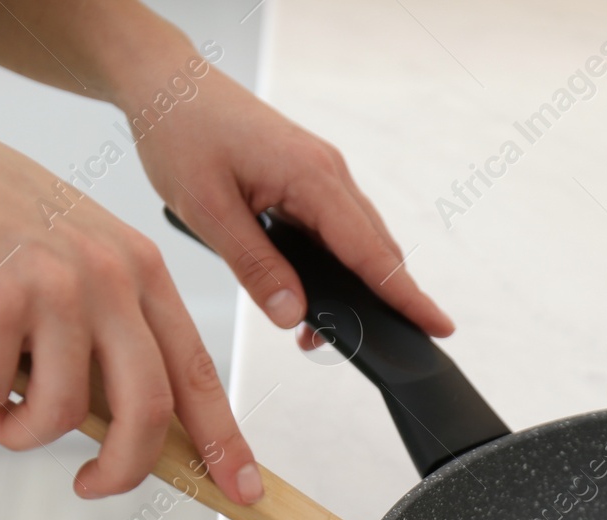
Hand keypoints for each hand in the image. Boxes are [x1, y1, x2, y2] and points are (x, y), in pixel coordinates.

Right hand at [0, 95, 261, 503]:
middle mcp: (111, 276)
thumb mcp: (72, 264)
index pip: (197, 370)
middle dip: (124, 468)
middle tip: (92, 486)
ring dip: (18, 430)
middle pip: (146, 408)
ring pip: (61, 413)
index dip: (221, 438)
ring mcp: (57, 285)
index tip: (243, 490)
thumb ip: (106, 332)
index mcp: (142, 270)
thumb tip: (129, 430)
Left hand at [112, 52, 453, 347]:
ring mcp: (320, 171)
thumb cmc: (179, 132)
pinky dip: (333, 262)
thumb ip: (254, 267)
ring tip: (319, 330)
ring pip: (356, 239)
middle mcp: (327, 172)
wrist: (166, 82)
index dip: (406, 296)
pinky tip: (307, 289)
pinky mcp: (305, 175)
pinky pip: (335, 226)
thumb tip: (294, 316)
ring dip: (352, 285)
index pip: (371, 252)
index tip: (440, 327)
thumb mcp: (207, 210)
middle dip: (383, 301)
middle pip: (375, 248)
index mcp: (312, 177)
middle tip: (377, 350)